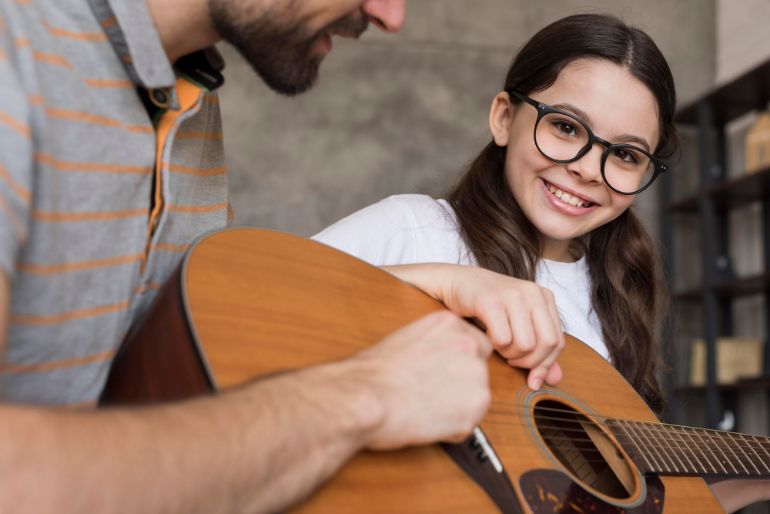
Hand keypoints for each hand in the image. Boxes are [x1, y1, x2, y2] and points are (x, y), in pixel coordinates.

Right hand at [350, 311, 491, 449]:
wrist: (365, 396)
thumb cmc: (373, 372)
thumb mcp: (407, 339)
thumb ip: (434, 344)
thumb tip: (440, 359)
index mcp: (451, 324)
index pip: (476, 345)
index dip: (459, 364)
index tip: (443, 374)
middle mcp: (469, 346)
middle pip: (479, 371)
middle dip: (460, 385)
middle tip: (430, 394)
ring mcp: (475, 377)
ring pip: (476, 398)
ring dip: (456, 407)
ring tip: (424, 407)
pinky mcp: (474, 409)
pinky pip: (468, 424)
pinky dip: (451, 429)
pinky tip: (426, 421)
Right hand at [384, 264, 563, 389]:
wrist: (454, 281)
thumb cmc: (487, 307)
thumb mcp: (517, 326)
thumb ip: (538, 352)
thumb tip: (555, 381)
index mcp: (544, 297)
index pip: (558, 341)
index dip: (545, 364)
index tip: (530, 377)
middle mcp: (532, 292)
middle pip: (547, 344)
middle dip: (528, 361)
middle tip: (510, 359)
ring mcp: (512, 294)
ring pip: (526, 344)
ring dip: (509, 354)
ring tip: (498, 346)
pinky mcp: (490, 300)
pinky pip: (502, 338)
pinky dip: (494, 346)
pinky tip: (487, 338)